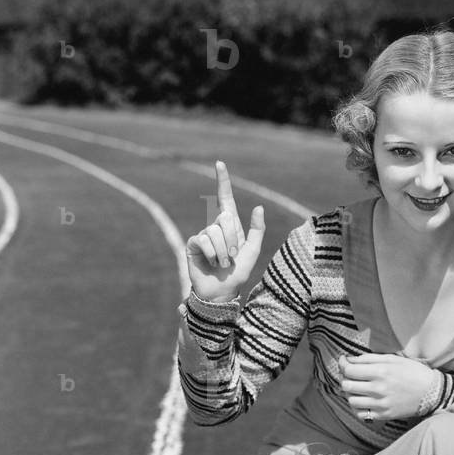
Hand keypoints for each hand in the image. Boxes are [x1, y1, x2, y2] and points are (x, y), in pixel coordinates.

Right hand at [185, 161, 264, 302]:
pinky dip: (212, 254)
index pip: (225, 199)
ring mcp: (204, 234)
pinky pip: (205, 240)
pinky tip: (211, 263)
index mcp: (231, 226)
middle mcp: (216, 227)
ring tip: (222, 263)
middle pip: (225, 218)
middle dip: (232, 240)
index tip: (219, 163)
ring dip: (223, 251)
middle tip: (231, 257)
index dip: (223, 181)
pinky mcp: (194, 243)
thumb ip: (258, 230)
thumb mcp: (253, 252)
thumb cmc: (237, 273)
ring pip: (215, 232)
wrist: (221, 291)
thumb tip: (258, 206)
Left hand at [339, 353, 436, 420]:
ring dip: (350, 393)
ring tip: (357, 388)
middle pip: (346, 385)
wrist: (432, 393)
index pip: (349, 370)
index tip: (344, 361)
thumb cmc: (413, 372)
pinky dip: (357, 407)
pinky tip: (363, 400)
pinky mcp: (383, 415)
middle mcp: (378, 389)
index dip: (342, 365)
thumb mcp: (393, 359)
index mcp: (380, 372)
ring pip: (351, 400)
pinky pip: (360, 414)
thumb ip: (370, 359)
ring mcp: (380, 404)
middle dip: (345, 378)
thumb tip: (350, 359)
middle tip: (350, 375)